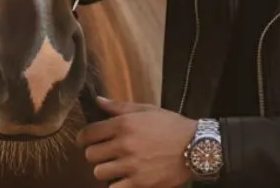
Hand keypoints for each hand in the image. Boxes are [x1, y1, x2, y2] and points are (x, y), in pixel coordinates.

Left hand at [76, 96, 196, 186]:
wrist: (196, 146)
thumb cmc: (171, 126)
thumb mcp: (147, 110)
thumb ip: (119, 107)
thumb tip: (98, 100)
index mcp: (124, 124)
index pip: (88, 133)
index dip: (83, 138)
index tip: (85, 141)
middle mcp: (124, 144)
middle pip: (91, 154)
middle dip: (95, 154)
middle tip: (105, 154)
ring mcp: (131, 165)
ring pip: (99, 172)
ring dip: (105, 170)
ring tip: (114, 167)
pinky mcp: (140, 183)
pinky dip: (116, 185)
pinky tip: (124, 179)